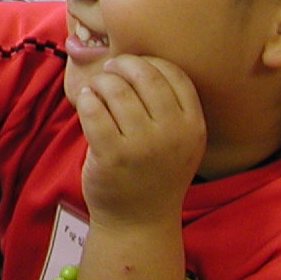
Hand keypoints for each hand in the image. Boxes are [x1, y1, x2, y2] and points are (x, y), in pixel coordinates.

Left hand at [71, 54, 204, 228]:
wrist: (139, 222)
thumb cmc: (154, 172)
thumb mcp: (178, 140)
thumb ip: (167, 105)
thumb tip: (134, 57)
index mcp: (193, 126)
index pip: (174, 73)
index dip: (149, 61)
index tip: (133, 67)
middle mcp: (173, 134)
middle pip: (144, 75)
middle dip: (122, 65)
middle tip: (110, 71)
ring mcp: (143, 146)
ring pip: (116, 89)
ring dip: (100, 82)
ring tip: (96, 90)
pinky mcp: (113, 155)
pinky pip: (93, 109)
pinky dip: (86, 100)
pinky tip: (87, 104)